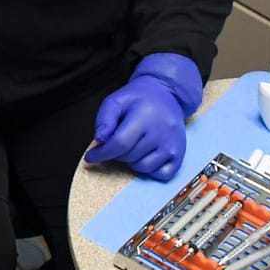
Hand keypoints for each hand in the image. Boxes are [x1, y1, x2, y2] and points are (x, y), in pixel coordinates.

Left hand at [84, 53, 202, 182]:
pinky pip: (162, 174)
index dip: (102, 153)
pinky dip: (151, 170)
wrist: (167, 94)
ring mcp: (172, 145)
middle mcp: (161, 133)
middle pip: (129, 157)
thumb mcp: (116, 100)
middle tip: (117, 142)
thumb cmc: (139, 98)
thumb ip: (104, 118)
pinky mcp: (179, 154)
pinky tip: (146, 157)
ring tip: (132, 146)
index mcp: (144, 117)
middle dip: (116, 154)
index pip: (120, 143)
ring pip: (143, 167)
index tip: (91, 157)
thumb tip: (100, 139)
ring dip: (131, 162)